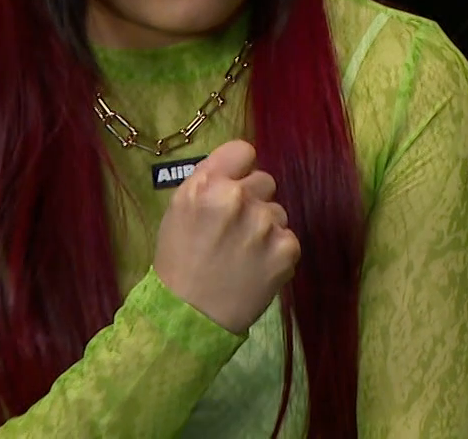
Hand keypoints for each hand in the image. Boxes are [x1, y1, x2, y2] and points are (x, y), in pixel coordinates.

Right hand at [153, 139, 300, 333]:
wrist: (189, 316)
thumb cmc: (179, 261)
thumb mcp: (179, 209)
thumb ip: (208, 179)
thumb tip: (239, 165)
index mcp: (208, 185)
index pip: (243, 151)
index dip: (239, 169)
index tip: (233, 186)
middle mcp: (239, 198)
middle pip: (265, 181)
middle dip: (252, 200)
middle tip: (233, 230)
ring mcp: (266, 224)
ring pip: (277, 212)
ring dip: (265, 228)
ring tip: (242, 254)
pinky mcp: (287, 249)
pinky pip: (288, 238)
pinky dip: (275, 252)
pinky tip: (255, 269)